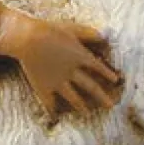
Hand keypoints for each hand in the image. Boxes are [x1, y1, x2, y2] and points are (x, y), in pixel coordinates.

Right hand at [0, 7, 120, 118]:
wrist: (27, 39)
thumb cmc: (49, 30)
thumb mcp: (72, 28)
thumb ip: (89, 33)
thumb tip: (104, 36)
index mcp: (80, 56)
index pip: (98, 68)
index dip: (107, 74)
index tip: (115, 81)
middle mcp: (72, 72)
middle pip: (91, 87)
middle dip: (102, 97)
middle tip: (111, 106)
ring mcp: (58, 82)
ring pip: (73, 97)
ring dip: (81, 106)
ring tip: (86, 113)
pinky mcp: (44, 87)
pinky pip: (49, 102)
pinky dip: (52, 110)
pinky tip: (54, 116)